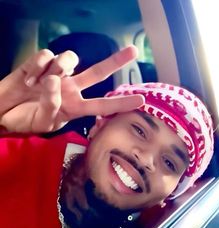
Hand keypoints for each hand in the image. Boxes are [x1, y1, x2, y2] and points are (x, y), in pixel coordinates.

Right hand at [0, 46, 143, 132]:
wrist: (3, 113)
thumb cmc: (24, 121)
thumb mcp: (41, 122)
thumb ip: (51, 105)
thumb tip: (56, 81)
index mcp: (74, 107)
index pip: (101, 105)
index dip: (120, 102)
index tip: (141, 100)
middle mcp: (69, 89)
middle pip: (96, 73)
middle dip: (115, 61)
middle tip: (133, 51)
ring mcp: (56, 75)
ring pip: (69, 58)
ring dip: (58, 67)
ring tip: (40, 82)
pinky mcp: (39, 64)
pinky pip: (46, 55)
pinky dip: (37, 66)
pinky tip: (29, 78)